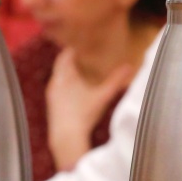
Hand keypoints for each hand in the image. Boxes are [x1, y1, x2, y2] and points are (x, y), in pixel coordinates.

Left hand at [45, 47, 135, 170]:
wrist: (66, 137)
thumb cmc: (84, 114)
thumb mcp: (102, 96)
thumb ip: (116, 81)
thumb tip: (130, 66)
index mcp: (64, 75)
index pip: (66, 54)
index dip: (74, 48)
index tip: (83, 43)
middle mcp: (55, 81)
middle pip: (61, 64)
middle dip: (70, 59)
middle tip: (83, 54)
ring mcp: (51, 93)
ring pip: (58, 76)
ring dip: (67, 71)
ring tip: (79, 70)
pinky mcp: (51, 104)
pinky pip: (57, 87)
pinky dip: (64, 83)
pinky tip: (73, 89)